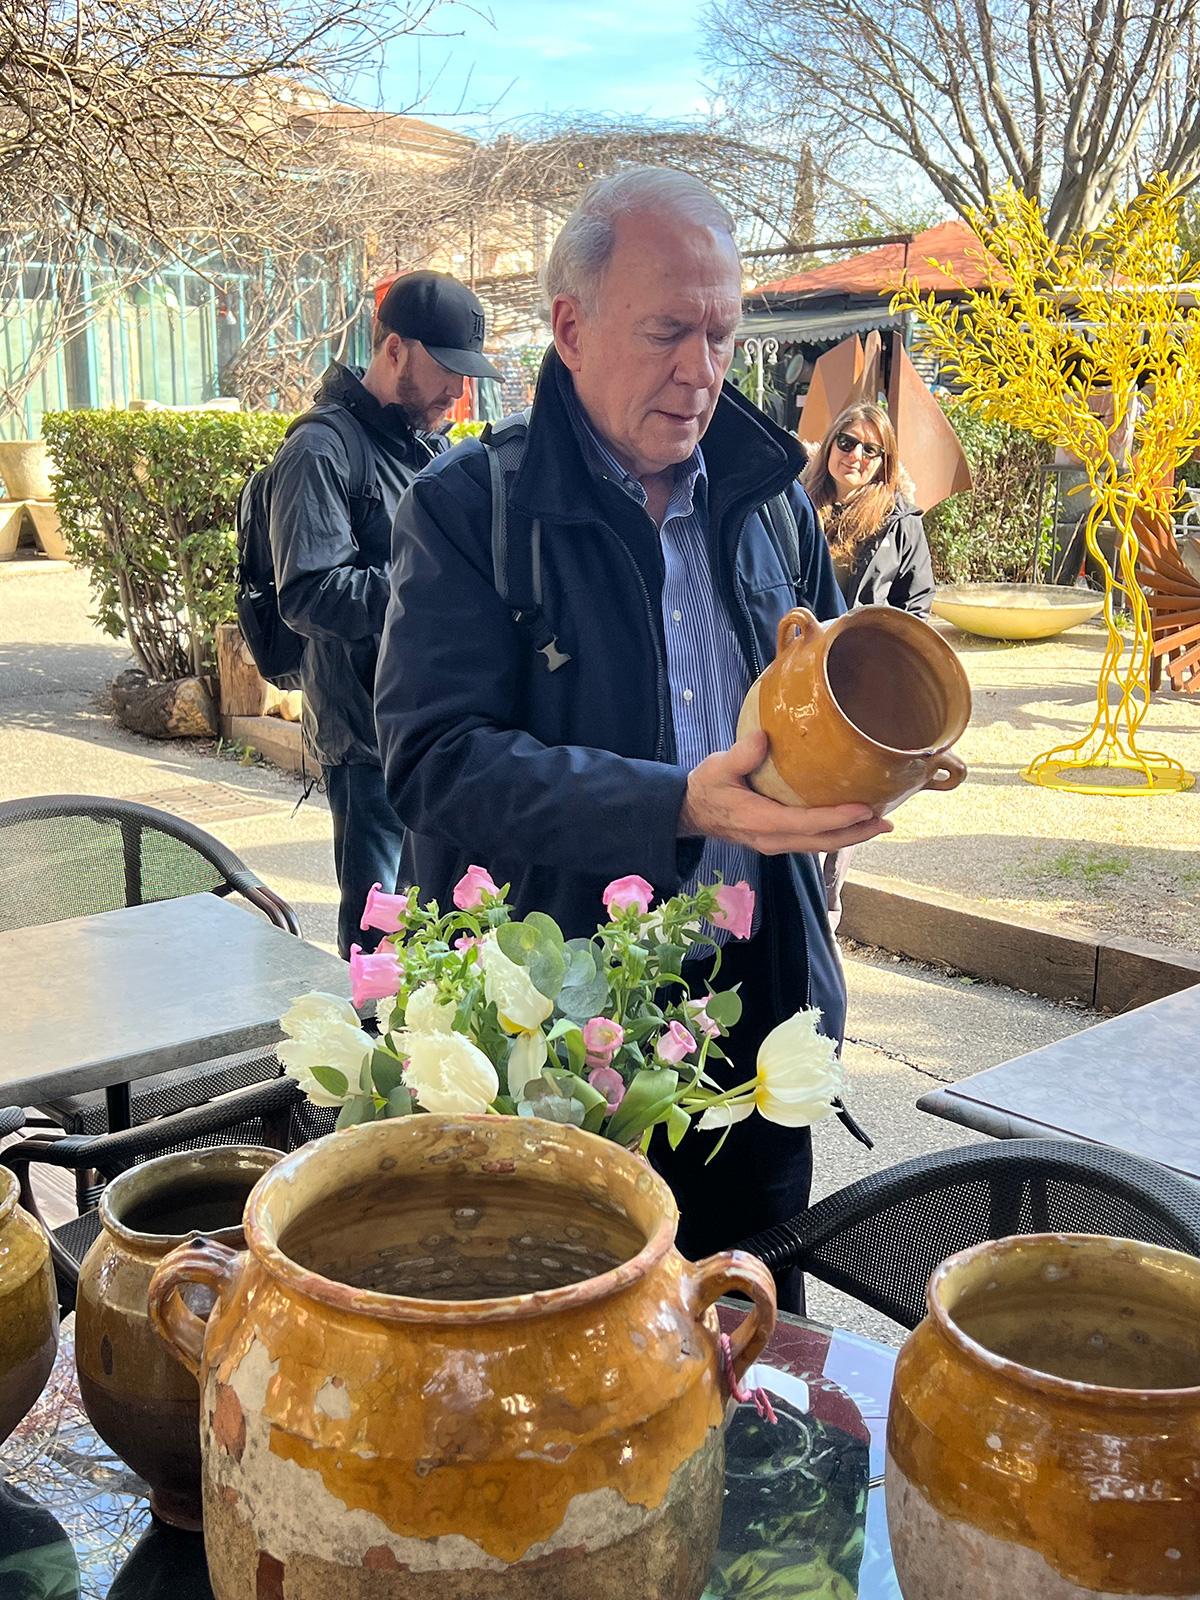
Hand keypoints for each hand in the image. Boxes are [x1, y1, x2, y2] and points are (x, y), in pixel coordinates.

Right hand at [678, 730, 893, 855]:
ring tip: (877, 824)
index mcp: (760, 821)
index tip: (864, 808)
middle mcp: (772, 838)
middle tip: (885, 822)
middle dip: (856, 833)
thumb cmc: (705, 788)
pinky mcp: (778, 840)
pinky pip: (812, 840)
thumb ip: (740, 754)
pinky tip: (851, 822)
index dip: (837, 818)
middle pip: (821, 841)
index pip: (806, 823)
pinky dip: (835, 833)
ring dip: (850, 836)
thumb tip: (764, 737)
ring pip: (819, 844)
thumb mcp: (717, 768)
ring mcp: (776, 843)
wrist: (691, 812)